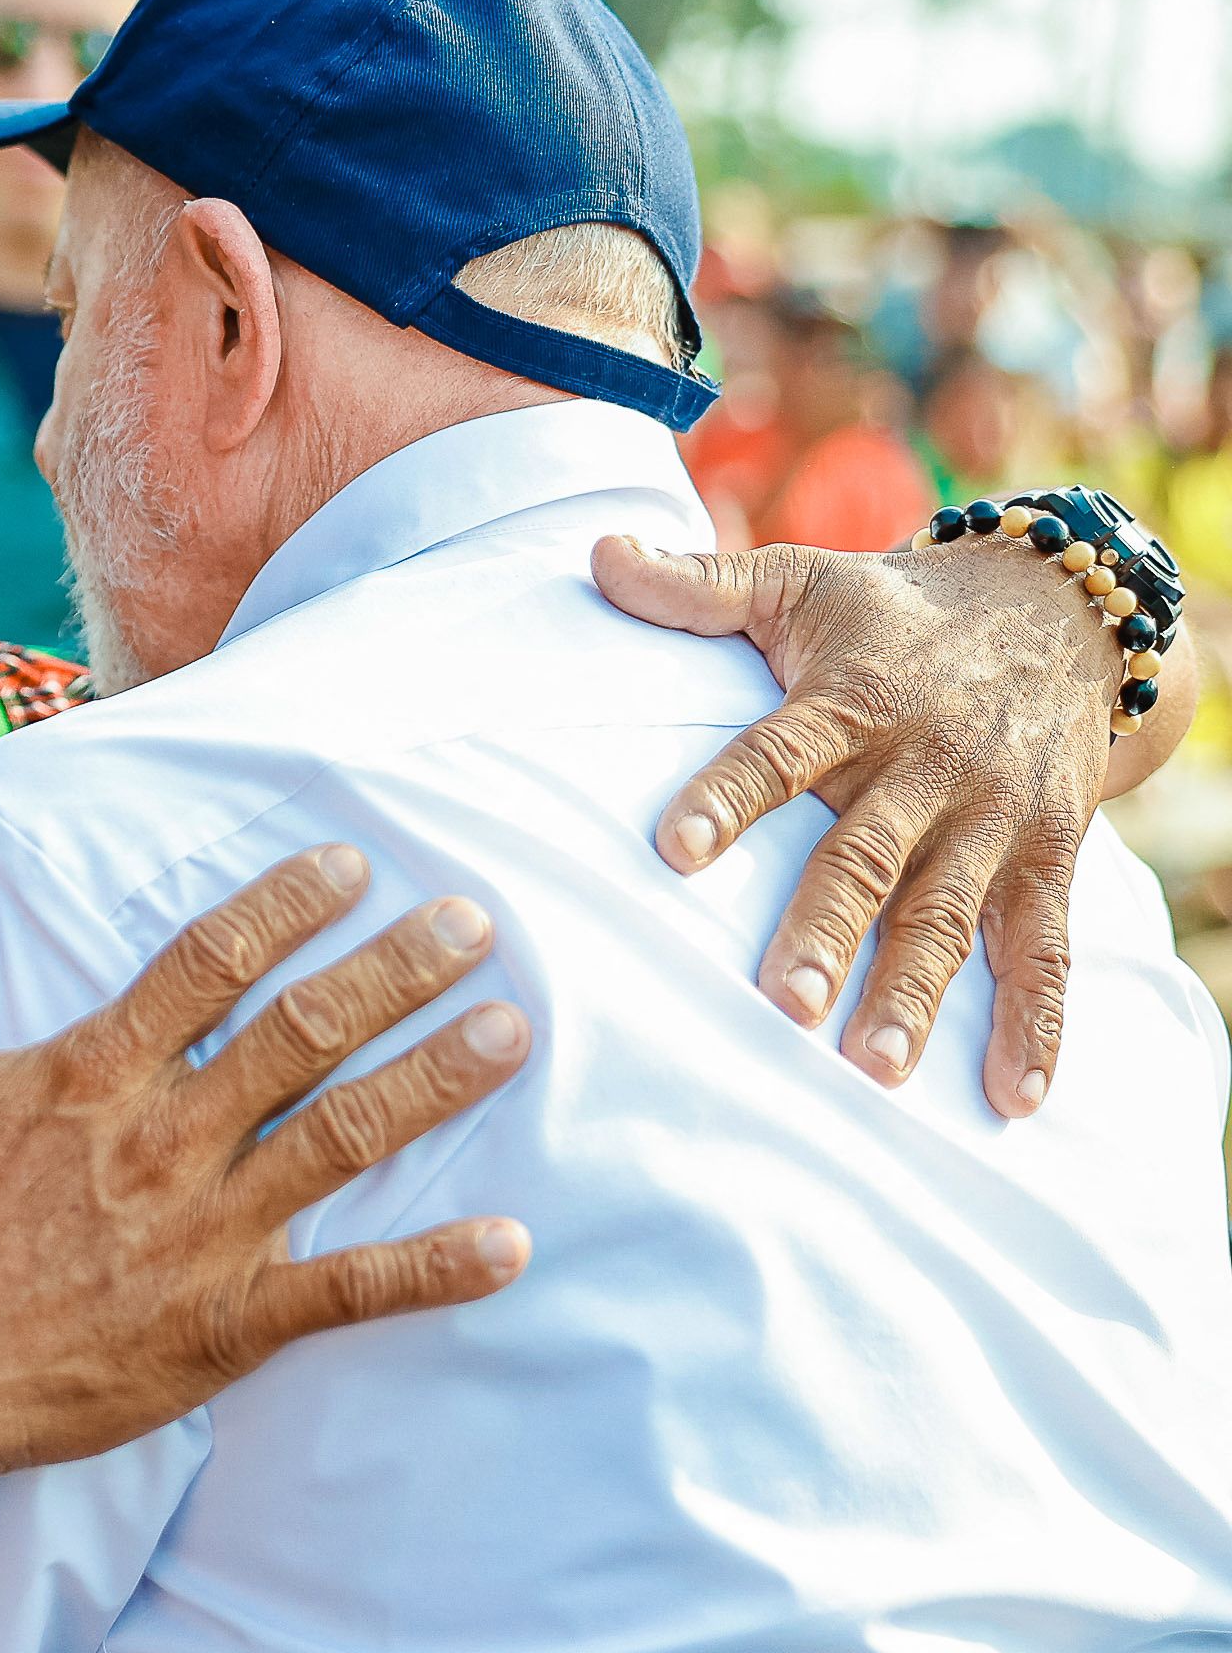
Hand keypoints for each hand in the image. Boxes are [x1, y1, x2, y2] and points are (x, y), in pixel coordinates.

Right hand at [0, 847, 530, 1483]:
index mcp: (96, 1073)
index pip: (209, 962)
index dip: (286, 905)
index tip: (353, 865)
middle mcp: (165, 1139)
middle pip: (301, 1032)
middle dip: (393, 970)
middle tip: (473, 922)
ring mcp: (206, 1231)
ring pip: (343, 1136)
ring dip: (432, 1080)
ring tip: (510, 1032)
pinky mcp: (230, 1319)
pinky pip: (349, 1289)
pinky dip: (433, 1268)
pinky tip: (512, 1244)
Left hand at [593, 533, 1116, 1114]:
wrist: (1054, 611)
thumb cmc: (891, 612)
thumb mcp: (798, 580)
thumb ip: (697, 586)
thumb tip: (596, 554)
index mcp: (852, 700)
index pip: (777, 753)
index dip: (726, 798)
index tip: (672, 850)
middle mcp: (925, 764)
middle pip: (867, 854)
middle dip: (826, 929)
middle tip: (781, 1003)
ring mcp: (992, 818)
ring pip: (948, 913)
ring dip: (915, 993)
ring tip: (872, 1067)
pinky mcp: (1048, 855)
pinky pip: (1044, 948)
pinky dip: (1039, 1025)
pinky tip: (1014, 1098)